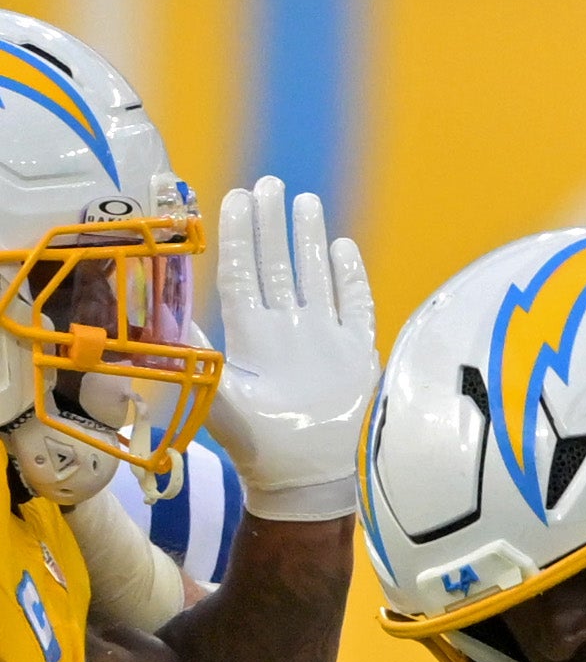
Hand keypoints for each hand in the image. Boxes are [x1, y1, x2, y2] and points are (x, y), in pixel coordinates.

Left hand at [209, 176, 379, 521]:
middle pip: (278, 265)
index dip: (238, 235)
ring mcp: (323, 339)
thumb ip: (193, 359)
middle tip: (270, 184)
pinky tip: (344, 247)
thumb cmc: (258, 446)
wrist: (307, 478)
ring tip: (304, 201)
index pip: (243, 273)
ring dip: (309, 238)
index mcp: (250, 336)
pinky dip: (351, 278)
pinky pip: (356, 306)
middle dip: (272, 223)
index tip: (234, 197)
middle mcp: (285, 330)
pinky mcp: (356, 354)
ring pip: (314, 276)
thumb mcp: (217, 398)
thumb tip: (153, 323)